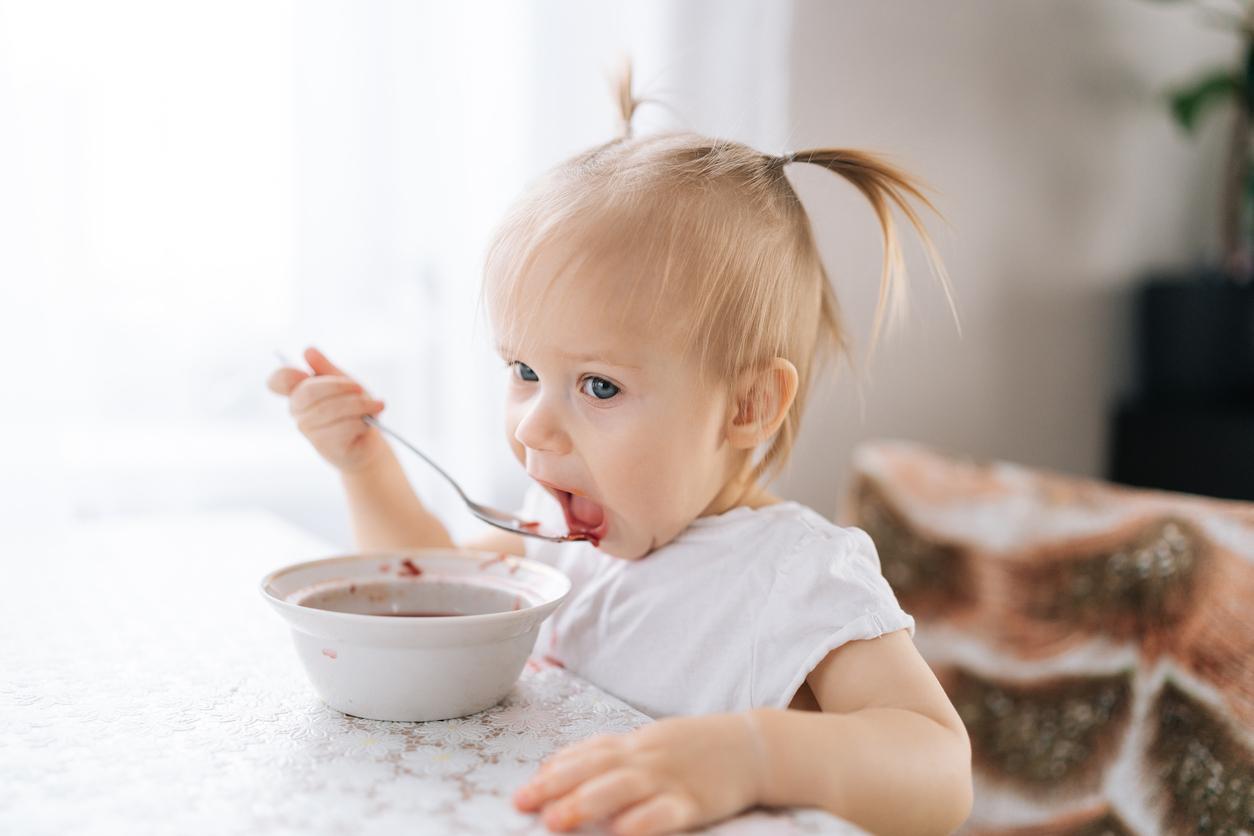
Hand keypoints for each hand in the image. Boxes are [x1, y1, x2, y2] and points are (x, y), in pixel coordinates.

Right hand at [266, 346, 386, 472]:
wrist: (366, 442)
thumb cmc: (353, 410)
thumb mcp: (344, 384)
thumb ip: (326, 368)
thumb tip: (308, 350)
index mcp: (299, 392)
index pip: (279, 381)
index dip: (283, 374)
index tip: (303, 372)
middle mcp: (298, 411)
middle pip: (309, 392)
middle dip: (340, 387)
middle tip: (360, 388)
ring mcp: (309, 430)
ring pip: (330, 410)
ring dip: (359, 405)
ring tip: (376, 405)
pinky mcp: (324, 445)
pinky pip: (344, 427)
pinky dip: (362, 422)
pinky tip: (367, 423)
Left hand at [513, 712, 764, 835]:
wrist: (754, 746)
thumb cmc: (695, 749)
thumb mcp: (650, 743)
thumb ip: (608, 755)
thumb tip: (557, 765)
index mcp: (635, 744)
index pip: (587, 752)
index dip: (553, 771)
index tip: (524, 790)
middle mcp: (647, 757)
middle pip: (595, 767)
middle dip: (556, 786)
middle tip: (523, 804)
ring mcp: (671, 777)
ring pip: (622, 786)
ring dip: (585, 801)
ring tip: (556, 820)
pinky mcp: (696, 801)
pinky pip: (666, 811)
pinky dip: (643, 821)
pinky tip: (621, 832)